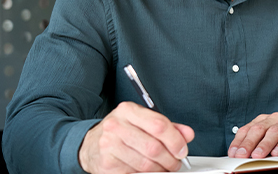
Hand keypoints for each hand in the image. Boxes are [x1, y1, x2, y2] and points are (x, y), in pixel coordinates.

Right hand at [78, 101, 193, 172]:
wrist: (90, 144)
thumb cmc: (120, 132)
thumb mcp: (142, 122)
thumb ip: (167, 127)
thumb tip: (187, 134)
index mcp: (128, 110)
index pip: (159, 125)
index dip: (175, 140)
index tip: (182, 150)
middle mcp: (116, 126)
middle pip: (154, 147)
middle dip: (170, 159)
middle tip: (175, 163)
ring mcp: (109, 146)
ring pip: (146, 164)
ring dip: (160, 170)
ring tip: (163, 168)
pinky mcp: (106, 165)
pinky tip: (147, 171)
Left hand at [228, 113, 277, 158]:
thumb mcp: (274, 139)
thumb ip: (260, 145)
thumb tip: (244, 157)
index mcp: (265, 120)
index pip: (247, 129)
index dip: (238, 141)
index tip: (232, 153)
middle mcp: (275, 119)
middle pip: (259, 129)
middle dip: (248, 143)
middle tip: (241, 156)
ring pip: (274, 132)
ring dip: (264, 145)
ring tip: (257, 156)